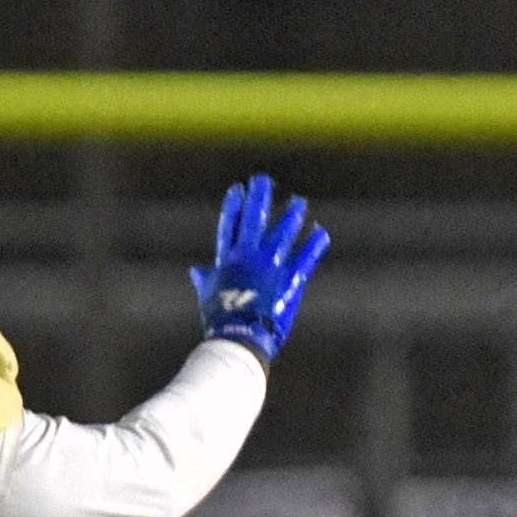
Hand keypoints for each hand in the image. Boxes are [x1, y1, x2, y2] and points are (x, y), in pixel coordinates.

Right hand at [190, 174, 329, 359]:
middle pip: (254, 219)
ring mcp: (270, 266)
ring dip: (291, 215)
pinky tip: (320, 232)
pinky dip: (313, 245)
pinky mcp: (289, 279)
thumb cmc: (221, 318)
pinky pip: (305, 257)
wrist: (240, 335)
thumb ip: (205, 278)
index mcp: (227, 259)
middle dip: (259, 197)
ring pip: (283, 233)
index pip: (229, 225)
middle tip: (263, 180)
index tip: (238, 189)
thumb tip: (195, 270)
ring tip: (298, 202)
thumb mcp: (208, 295)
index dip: (233, 206)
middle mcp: (249, 256)